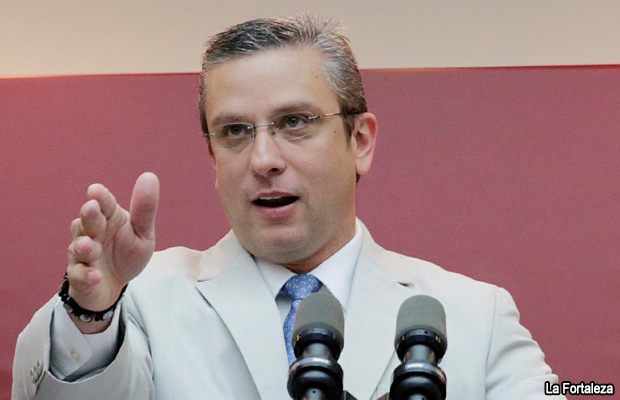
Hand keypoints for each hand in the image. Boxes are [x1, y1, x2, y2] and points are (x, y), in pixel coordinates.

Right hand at [66, 172, 158, 329]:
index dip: (101, 198)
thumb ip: (145, 209)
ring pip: (79, 248)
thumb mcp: (143, 233)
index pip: (104, 204)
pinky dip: (86, 275)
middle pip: (87, 222)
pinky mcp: (80, 277)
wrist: (115, 287)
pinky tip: (95, 275)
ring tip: (91, 245)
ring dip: (85, 246)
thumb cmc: (127, 254)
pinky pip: (79, 275)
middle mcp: (92, 233)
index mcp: (109, 218)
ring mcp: (83, 255)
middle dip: (89, 216)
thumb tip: (150, 176)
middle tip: (91, 208)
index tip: (96, 191)